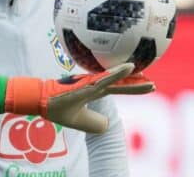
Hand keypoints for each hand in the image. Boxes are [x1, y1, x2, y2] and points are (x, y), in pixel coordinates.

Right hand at [5, 63, 150, 133]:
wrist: (41, 101)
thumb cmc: (56, 107)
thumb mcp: (79, 120)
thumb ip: (94, 122)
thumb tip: (107, 125)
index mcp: (93, 91)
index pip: (117, 88)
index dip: (132, 87)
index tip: (148, 85)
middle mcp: (94, 85)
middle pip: (120, 83)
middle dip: (137, 84)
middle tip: (153, 82)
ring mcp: (91, 84)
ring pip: (116, 79)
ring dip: (132, 77)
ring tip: (147, 75)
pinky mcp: (87, 85)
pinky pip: (106, 78)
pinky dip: (118, 72)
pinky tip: (129, 67)